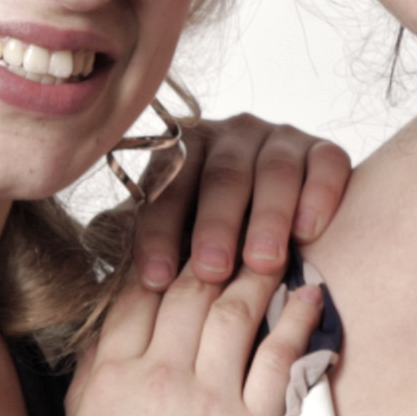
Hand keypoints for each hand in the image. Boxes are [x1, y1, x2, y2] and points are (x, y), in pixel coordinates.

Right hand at [55, 258, 319, 415]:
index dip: (162, 257)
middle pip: (189, 289)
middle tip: (239, 225)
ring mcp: (209, 398)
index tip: (182, 237)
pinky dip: (297, 320)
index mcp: (113, 373)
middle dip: (214, 251)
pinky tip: (310, 294)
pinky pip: (279, 357)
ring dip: (258, 272)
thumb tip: (111, 325)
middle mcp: (160, 375)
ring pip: (235, 311)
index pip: (138, 293)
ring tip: (277, 246)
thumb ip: (95, 370)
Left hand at [132, 110, 354, 288]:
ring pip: (272, 171)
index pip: (165, 190)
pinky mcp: (322, 149)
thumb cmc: (209, 234)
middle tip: (212, 270)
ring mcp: (278, 139)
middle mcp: (229, 136)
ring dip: (267, 218)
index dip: (158, 235)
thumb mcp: (170, 230)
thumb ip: (137, 234)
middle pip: (220, 177)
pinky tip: (310, 230)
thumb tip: (92, 241)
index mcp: (181, 152)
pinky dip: (318, 194)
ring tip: (263, 262)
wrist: (273, 214)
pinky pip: (324, 164)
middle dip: (214, 226)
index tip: (155, 279)